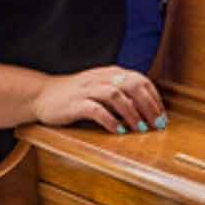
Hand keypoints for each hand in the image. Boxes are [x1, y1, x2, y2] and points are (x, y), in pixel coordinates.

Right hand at [34, 65, 164, 133]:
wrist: (41, 95)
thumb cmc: (75, 95)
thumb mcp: (101, 87)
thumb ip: (121, 92)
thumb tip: (148, 109)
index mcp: (110, 73)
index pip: (140, 80)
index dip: (154, 98)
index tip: (162, 115)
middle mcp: (101, 78)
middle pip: (132, 85)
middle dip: (148, 105)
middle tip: (157, 123)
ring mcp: (87, 90)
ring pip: (116, 95)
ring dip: (132, 113)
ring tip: (140, 128)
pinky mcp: (75, 103)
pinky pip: (96, 110)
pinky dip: (109, 120)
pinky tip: (118, 131)